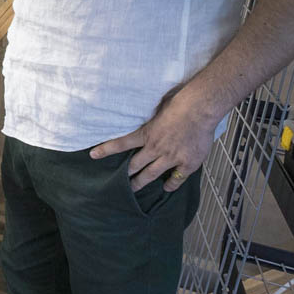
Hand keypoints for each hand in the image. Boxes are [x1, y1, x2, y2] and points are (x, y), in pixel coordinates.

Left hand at [89, 88, 217, 191]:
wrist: (200, 109)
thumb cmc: (180, 103)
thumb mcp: (157, 108)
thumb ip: (150, 119)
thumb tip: (141, 111)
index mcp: (147, 134)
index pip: (120, 143)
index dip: (106, 150)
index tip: (93, 155)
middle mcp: (156, 147)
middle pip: (135, 165)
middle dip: (126, 174)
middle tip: (118, 183)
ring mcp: (171, 157)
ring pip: (152, 174)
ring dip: (141, 183)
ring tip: (134, 190)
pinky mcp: (187, 163)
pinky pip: (177, 178)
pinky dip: (171, 184)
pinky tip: (167, 187)